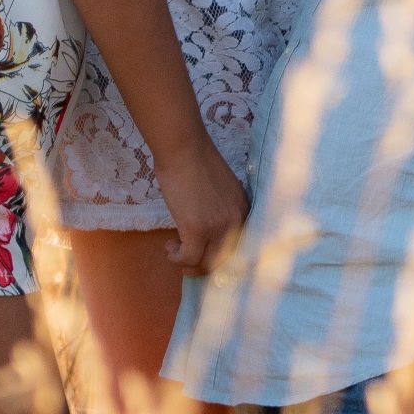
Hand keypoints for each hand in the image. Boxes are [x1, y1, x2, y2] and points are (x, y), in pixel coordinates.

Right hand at [157, 140, 249, 273]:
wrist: (183, 148)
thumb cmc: (195, 160)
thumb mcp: (219, 188)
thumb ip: (221, 208)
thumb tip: (207, 225)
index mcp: (244, 210)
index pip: (239, 246)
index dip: (219, 255)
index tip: (203, 253)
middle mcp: (236, 221)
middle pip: (225, 260)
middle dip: (204, 265)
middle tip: (187, 258)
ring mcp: (219, 227)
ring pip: (208, 264)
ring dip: (189, 265)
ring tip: (175, 250)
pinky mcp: (197, 230)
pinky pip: (188, 259)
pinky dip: (176, 259)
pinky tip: (169, 248)